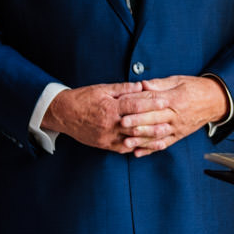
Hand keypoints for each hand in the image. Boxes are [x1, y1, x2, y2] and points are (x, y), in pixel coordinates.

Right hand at [44, 82, 165, 152]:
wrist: (63, 114)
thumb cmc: (82, 98)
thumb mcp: (102, 89)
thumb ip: (122, 88)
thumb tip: (140, 85)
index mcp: (109, 108)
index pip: (135, 106)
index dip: (151, 103)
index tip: (165, 101)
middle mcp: (109, 124)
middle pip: (137, 124)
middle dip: (155, 123)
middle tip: (171, 120)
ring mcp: (107, 136)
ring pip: (132, 139)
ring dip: (149, 137)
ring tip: (164, 134)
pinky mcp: (104, 145)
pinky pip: (124, 148)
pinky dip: (136, 146)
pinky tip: (147, 145)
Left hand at [122, 76, 230, 153]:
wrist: (216, 101)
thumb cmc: (195, 88)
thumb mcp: (178, 80)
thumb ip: (159, 84)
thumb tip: (141, 84)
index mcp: (175, 99)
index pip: (153, 101)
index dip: (137, 102)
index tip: (123, 103)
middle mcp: (176, 115)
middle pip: (154, 119)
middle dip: (137, 122)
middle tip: (121, 123)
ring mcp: (178, 127)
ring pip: (158, 134)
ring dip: (141, 139)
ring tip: (126, 141)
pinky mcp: (179, 135)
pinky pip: (164, 144)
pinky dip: (151, 149)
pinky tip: (139, 152)